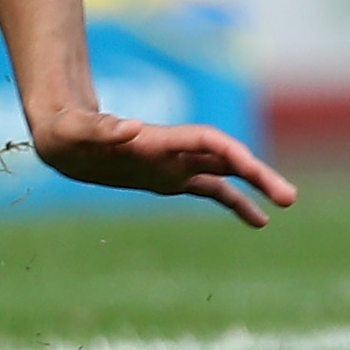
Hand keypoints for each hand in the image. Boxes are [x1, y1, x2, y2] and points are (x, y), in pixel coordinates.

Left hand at [30, 105, 295, 228]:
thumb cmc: (63, 129)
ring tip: (283, 207)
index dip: (233, 153)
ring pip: (224, 173)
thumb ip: (98, 129)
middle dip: (257, 174)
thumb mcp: (72, 130)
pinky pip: (209, 190)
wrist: (59, 136)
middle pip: (225, 156)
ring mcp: (173, 164)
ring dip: (253, 187)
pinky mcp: (167, 178)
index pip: (207, 141)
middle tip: (289, 198)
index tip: (254, 168)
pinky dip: (234, 203)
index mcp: (156, 140)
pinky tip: (258, 221)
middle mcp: (172, 150)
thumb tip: (133, 127)